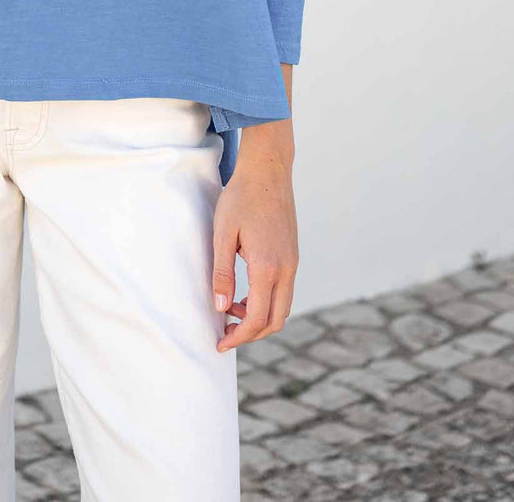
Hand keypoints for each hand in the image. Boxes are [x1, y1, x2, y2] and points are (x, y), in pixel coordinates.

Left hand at [211, 154, 297, 352]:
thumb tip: (221, 308)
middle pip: (276, 320)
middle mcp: (286, 268)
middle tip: (226, 334)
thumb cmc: (242, 197)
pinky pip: (284, 290)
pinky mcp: (292, 254)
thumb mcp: (223, 234)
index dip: (239, 336)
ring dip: (260, 317)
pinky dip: (267, 301)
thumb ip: (222, 273)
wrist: (268, 170)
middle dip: (252, 334)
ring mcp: (293, 262)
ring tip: (232, 310)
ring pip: (283, 306)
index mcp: (268, 266)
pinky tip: (246, 293)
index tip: (220, 343)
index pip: (258, 318)